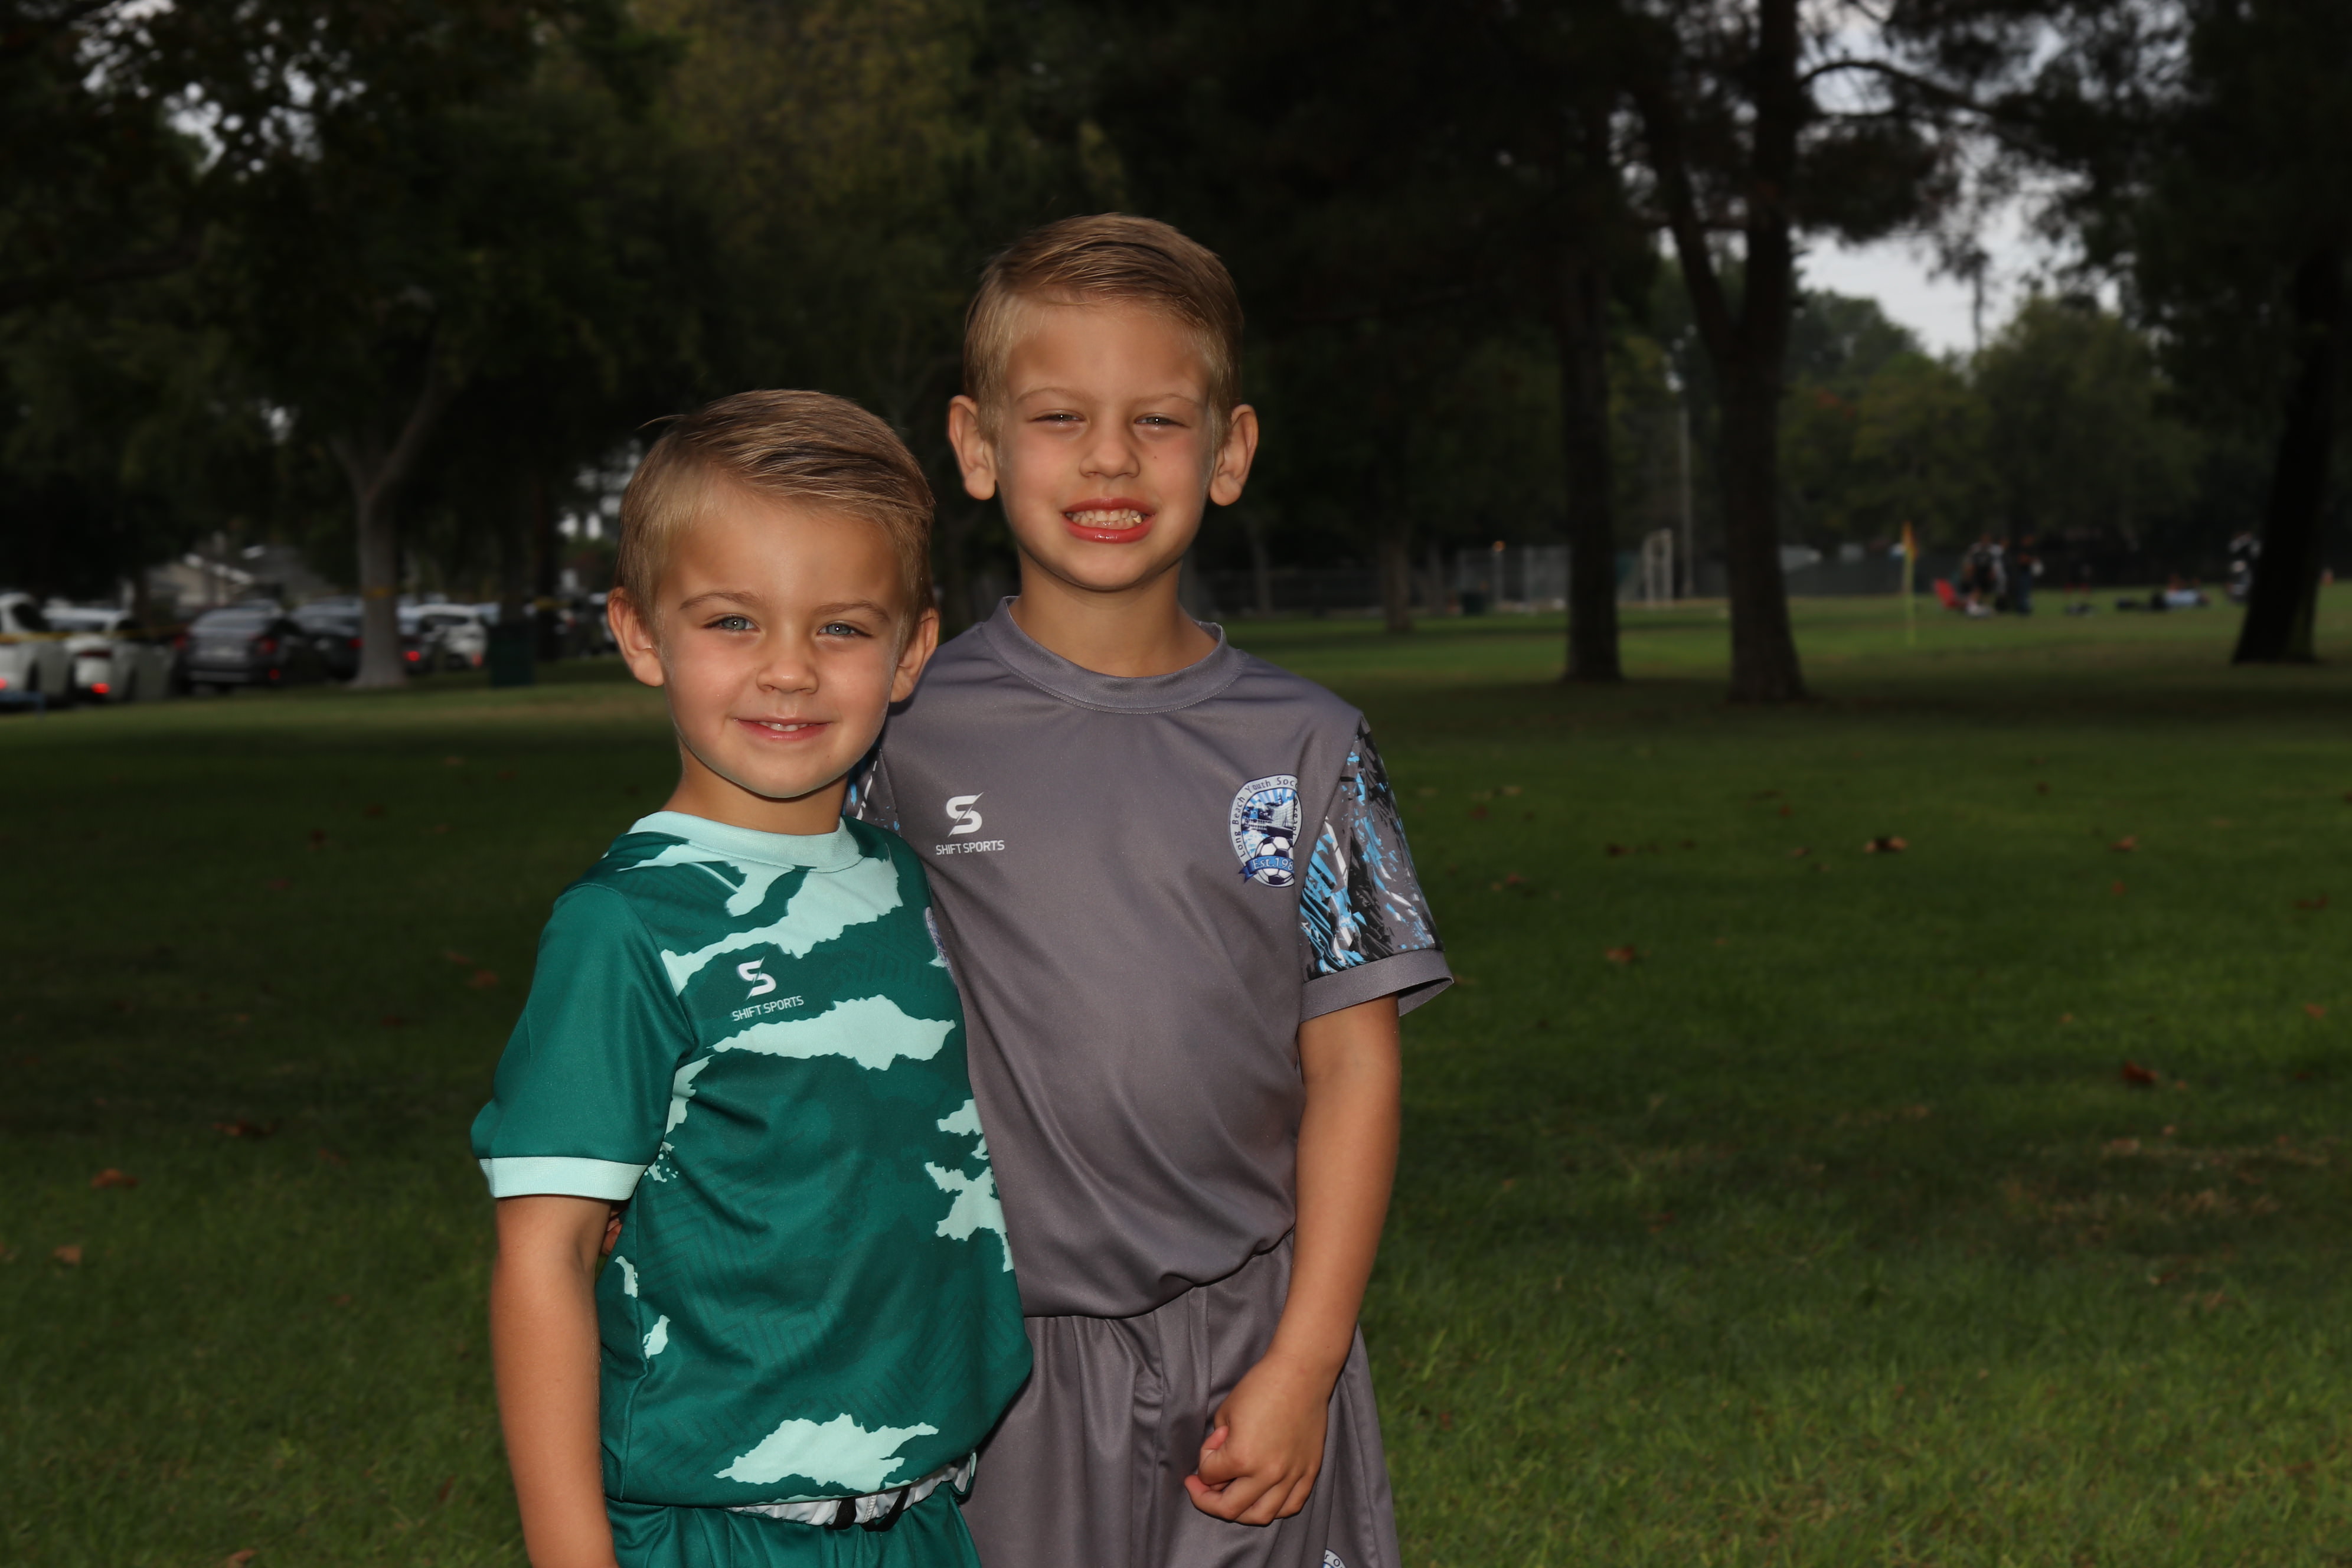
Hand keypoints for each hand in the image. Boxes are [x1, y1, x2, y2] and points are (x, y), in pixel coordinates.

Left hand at [1183, 1351, 1329, 1524]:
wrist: (1301, 1373)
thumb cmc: (1261, 1386)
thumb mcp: (1225, 1413)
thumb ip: (1217, 1446)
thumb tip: (1218, 1466)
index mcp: (1241, 1457)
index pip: (1209, 1476)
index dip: (1202, 1462)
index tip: (1210, 1446)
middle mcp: (1267, 1473)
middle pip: (1230, 1508)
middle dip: (1208, 1500)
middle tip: (1201, 1489)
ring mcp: (1292, 1476)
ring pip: (1261, 1515)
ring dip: (1240, 1512)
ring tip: (1232, 1498)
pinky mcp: (1310, 1472)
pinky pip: (1292, 1505)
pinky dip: (1274, 1508)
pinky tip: (1264, 1497)